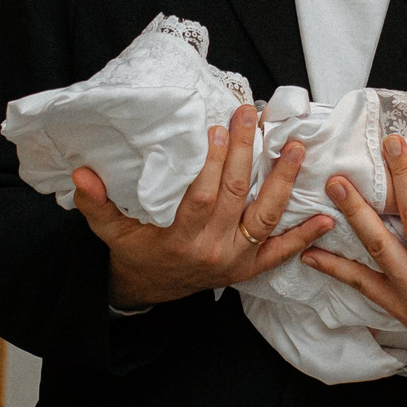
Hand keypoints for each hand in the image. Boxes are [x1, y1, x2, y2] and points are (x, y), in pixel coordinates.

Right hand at [74, 104, 334, 308]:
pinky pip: (281, 252)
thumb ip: (96, 203)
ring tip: (296, 148)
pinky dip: (304, 236)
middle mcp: (214, 251)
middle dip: (248, 152)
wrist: (151, 290)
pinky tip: (325, 217)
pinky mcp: (251, 267)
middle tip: (254, 116)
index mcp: (181, 240)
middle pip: (238, 196)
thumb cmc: (134, 253)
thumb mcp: (110, 231)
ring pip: (267, 217)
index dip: (214, 163)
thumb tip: (81, 173)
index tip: (220, 127)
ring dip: (285, 182)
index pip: (203, 196)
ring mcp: (237, 261)